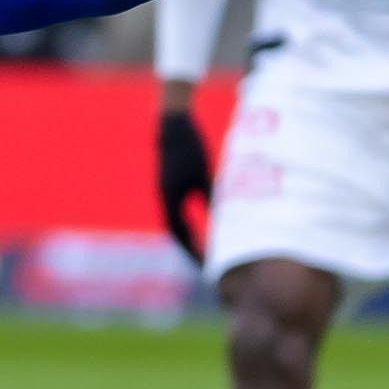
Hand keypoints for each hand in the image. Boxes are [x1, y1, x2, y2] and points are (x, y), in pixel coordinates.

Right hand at [155, 109, 213, 262]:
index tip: (207, 265)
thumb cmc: (191, 147)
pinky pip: (177, 210)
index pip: (181, 235)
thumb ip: (211, 201)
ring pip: (176, 222)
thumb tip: (224, 225)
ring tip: (204, 250)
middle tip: (206, 265)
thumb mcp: (205, 177)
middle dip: (191, 249)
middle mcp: (164, 198)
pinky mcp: (169, 184)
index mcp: (170, 199)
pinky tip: (200, 226)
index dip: (194, 251)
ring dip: (189, 237)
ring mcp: (164, 191)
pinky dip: (187, 222)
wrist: (173, 124)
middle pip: (177, 232)